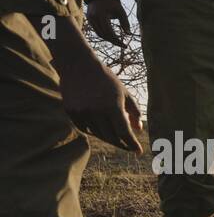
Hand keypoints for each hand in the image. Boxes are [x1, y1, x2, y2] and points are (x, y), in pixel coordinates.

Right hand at [54, 34, 143, 151]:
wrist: (79, 65)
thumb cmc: (106, 79)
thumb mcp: (124, 93)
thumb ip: (134, 112)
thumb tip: (138, 130)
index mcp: (112, 107)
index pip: (124, 133)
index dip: (132, 144)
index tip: (138, 151)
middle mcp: (96, 112)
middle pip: (111, 137)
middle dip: (122, 144)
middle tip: (128, 146)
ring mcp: (82, 112)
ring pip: (98, 134)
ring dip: (108, 137)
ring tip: (115, 136)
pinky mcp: (71, 112)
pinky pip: (85, 128)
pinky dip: (94, 131)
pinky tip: (100, 128)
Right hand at [86, 0, 130, 47]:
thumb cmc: (112, 4)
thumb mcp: (121, 11)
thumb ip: (125, 22)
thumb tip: (129, 34)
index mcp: (101, 14)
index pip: (108, 31)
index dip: (117, 40)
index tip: (125, 45)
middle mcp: (93, 17)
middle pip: (104, 35)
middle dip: (114, 41)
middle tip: (123, 46)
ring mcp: (90, 19)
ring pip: (100, 34)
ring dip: (109, 40)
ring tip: (119, 43)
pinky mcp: (89, 21)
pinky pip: (97, 31)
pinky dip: (105, 36)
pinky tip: (113, 38)